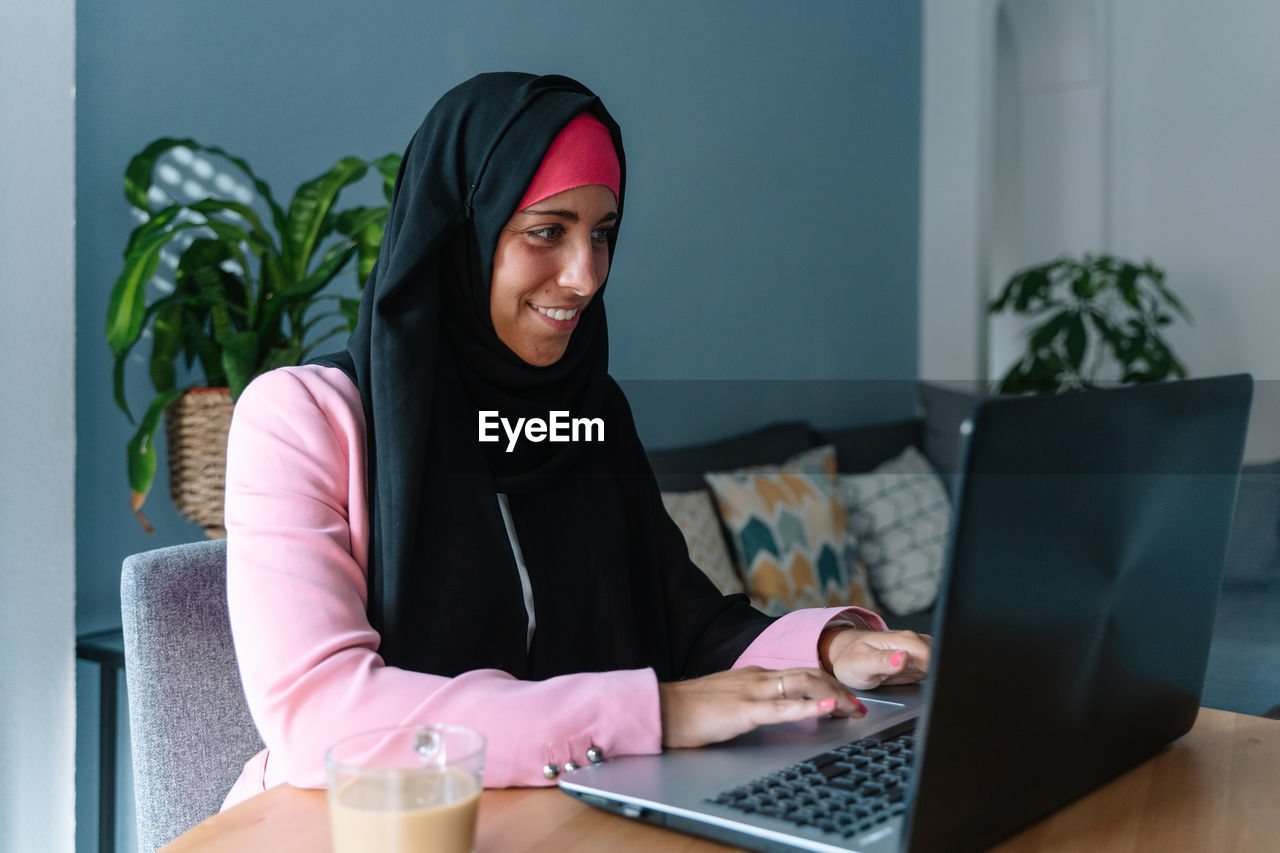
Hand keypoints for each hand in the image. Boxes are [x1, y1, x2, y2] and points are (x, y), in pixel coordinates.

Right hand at [658, 666, 866, 748]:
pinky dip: (809, 707)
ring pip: (803, 685)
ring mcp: (751, 692)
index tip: (846, 699)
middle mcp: (757, 677)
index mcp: (754, 675)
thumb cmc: (690, 708)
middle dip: (839, 690)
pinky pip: (782, 708)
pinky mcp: (744, 711)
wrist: (662, 709)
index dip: (828, 684)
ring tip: (854, 708)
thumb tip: (772, 707)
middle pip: (809, 675)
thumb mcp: (728, 697)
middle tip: (859, 707)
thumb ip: (751, 699)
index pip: (800, 673)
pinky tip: (827, 709)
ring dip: (834, 696)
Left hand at [821, 628, 931, 689]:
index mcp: (902, 640)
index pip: (931, 655)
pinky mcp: (919, 663)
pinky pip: (934, 671)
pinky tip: (922, 687)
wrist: (846, 656)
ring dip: (938, 678)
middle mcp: (914, 642)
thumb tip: (904, 658)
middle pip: (941, 659)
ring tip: (921, 690)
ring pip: (941, 665)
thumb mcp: (860, 664)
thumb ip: (882, 661)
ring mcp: (918, 652)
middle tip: (924, 692)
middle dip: (940, 676)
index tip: (932, 688)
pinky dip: (933, 679)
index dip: (935, 672)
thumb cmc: (851, 658)